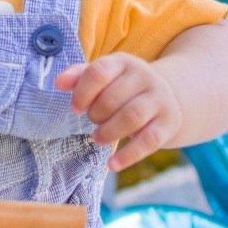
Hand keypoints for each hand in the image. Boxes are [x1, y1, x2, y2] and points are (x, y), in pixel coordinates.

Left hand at [54, 52, 181, 173]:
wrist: (166, 96)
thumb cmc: (123, 88)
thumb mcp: (105, 77)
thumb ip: (80, 77)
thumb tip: (59, 83)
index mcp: (124, 62)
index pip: (99, 72)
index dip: (82, 92)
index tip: (75, 108)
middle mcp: (145, 77)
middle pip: (114, 98)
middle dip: (96, 114)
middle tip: (92, 122)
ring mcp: (160, 100)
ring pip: (132, 117)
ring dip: (109, 132)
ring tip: (97, 138)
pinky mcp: (169, 123)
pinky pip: (149, 141)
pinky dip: (129, 156)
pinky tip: (112, 164)